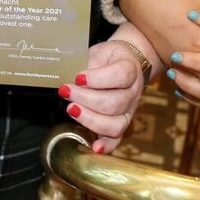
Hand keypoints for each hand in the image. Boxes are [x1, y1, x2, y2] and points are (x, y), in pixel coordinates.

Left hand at [58, 38, 145, 153]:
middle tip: (66, 91)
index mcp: (130, 69)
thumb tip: (72, 80)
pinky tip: (95, 147)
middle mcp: (133, 92)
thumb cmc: (109, 57)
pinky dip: (107, 145)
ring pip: (115, 123)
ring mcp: (129, 110)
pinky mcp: (122, 123)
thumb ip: (88, 65)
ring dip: (90, 119)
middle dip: (86, 99)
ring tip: (71, 109)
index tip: (78, 77)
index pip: (121, 76)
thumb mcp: (99, 52)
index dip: (98, 79)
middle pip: (114, 103)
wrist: (126, 61)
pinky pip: (117, 139)